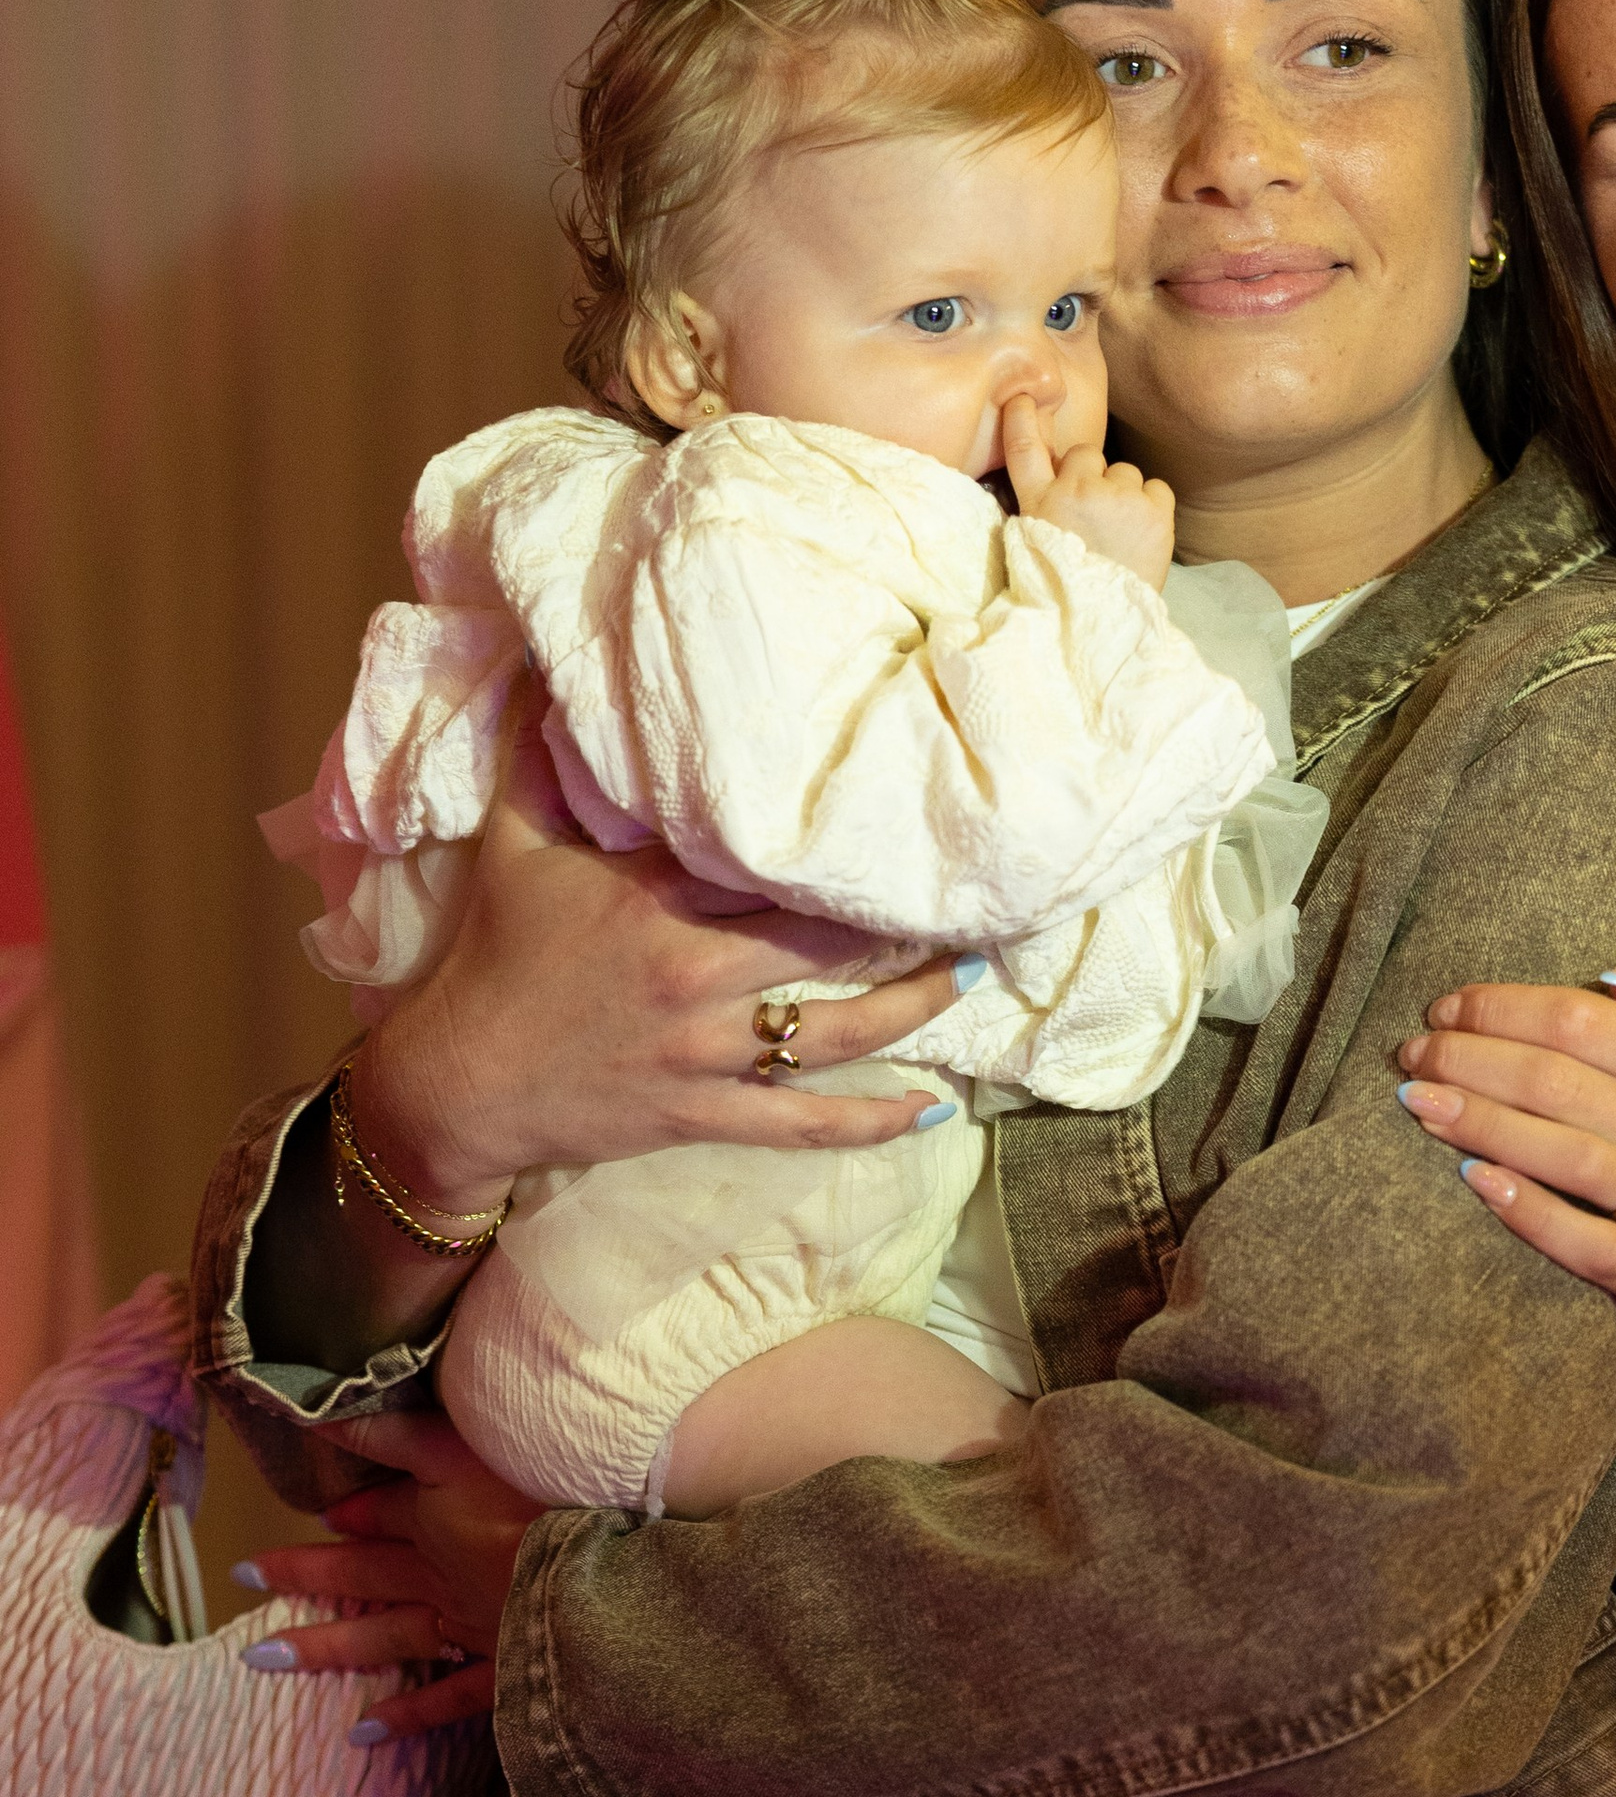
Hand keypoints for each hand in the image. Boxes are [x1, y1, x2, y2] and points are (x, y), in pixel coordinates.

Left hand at [242, 1410, 540, 1741]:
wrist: (592, 1579)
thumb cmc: (538, 1500)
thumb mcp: (461, 1449)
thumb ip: (394, 1431)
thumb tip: (319, 1415)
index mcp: (434, 1520)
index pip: (381, 1512)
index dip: (350, 1511)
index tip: (320, 1512)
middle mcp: (438, 1577)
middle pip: (363, 1571)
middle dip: (305, 1572)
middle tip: (244, 1577)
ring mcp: (467, 1626)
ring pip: (384, 1637)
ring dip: (326, 1646)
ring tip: (263, 1659)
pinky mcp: (503, 1667)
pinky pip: (447, 1698)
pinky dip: (407, 1715)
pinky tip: (363, 1735)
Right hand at [362, 720, 967, 1208]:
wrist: (459, 1081)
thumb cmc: (495, 956)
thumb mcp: (514, 843)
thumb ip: (546, 761)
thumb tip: (559, 673)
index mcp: (654, 898)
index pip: (769, 862)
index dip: (843, 845)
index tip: (907, 818)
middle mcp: (690, 971)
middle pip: (827, 941)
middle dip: (905, 921)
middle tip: (974, 895)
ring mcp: (701, 1050)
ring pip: (835, 1031)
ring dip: (914, 1007)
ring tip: (972, 975)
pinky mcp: (702, 1113)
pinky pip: (801, 1122)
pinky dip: (870, 1121)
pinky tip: (933, 1111)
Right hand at [1002, 392, 1174, 589]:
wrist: (1103, 622)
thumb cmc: (1070, 587)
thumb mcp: (1036, 545)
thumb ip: (1046, 506)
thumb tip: (1063, 473)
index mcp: (1039, 504)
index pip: (1023, 449)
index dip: (1021, 419)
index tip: (1024, 398)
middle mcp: (1076, 491)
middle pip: (1088, 454)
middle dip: (1093, 475)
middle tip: (1096, 516)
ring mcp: (1117, 497)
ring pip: (1126, 472)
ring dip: (1125, 494)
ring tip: (1121, 533)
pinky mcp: (1154, 510)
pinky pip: (1157, 487)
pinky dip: (1153, 506)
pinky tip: (1143, 533)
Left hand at [1395, 962, 1615, 1351]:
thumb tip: (1612, 977)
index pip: (1592, 1023)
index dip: (1508, 1008)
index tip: (1448, 1007)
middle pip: (1565, 1084)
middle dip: (1474, 1059)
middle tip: (1414, 1053)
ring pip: (1568, 1157)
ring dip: (1481, 1123)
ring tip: (1418, 1102)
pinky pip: (1586, 1244)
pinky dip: (1527, 1211)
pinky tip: (1475, 1181)